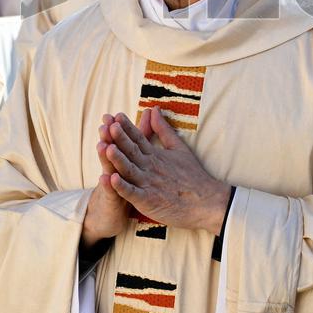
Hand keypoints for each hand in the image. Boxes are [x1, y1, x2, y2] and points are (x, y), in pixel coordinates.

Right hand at [83, 114, 135, 248]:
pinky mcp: (114, 202)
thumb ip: (142, 135)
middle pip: (114, 152)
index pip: (123, 140)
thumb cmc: (125, 184)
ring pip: (111, 170)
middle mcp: (116, 169)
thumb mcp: (135, 158)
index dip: (120, 129)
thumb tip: (149, 112)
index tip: (115, 114)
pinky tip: (107, 178)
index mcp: (125, 159)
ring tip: (102, 145)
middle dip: (109, 138)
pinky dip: (111, 186)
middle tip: (105, 123)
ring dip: (106, 158)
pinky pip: (114, 194)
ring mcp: (114, 185)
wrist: (109, 214)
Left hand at [104, 108, 229, 233]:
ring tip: (106, 147)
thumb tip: (154, 109)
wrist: (206, 202)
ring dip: (117, 159)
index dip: (127, 127)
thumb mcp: (179, 148)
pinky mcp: (148, 201)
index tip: (116, 115)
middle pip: (131, 151)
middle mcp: (150, 167)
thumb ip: (163, 129)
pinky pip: (132, 193)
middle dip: (118, 138)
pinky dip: (122, 187)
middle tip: (107, 125)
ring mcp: (149, 184)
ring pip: (129, 170)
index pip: (139, 138)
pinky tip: (111, 179)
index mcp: (155, 155)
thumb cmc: (193, 175)